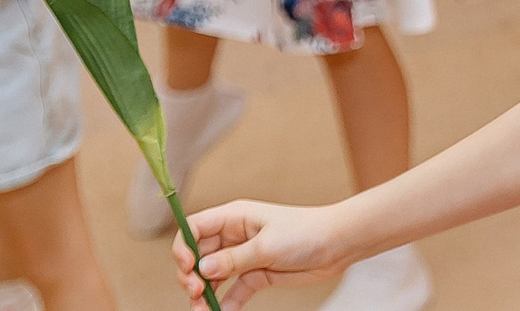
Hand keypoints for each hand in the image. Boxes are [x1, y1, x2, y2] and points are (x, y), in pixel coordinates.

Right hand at [174, 201, 347, 307]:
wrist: (336, 245)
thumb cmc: (304, 233)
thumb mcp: (266, 245)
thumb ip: (232, 259)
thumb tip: (201, 269)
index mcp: (233, 217)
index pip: (194, 227)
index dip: (184, 247)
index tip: (188, 267)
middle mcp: (234, 236)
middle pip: (198, 256)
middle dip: (191, 275)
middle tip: (197, 291)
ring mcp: (243, 257)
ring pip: (211, 277)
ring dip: (203, 294)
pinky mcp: (255, 275)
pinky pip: (232, 292)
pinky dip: (224, 304)